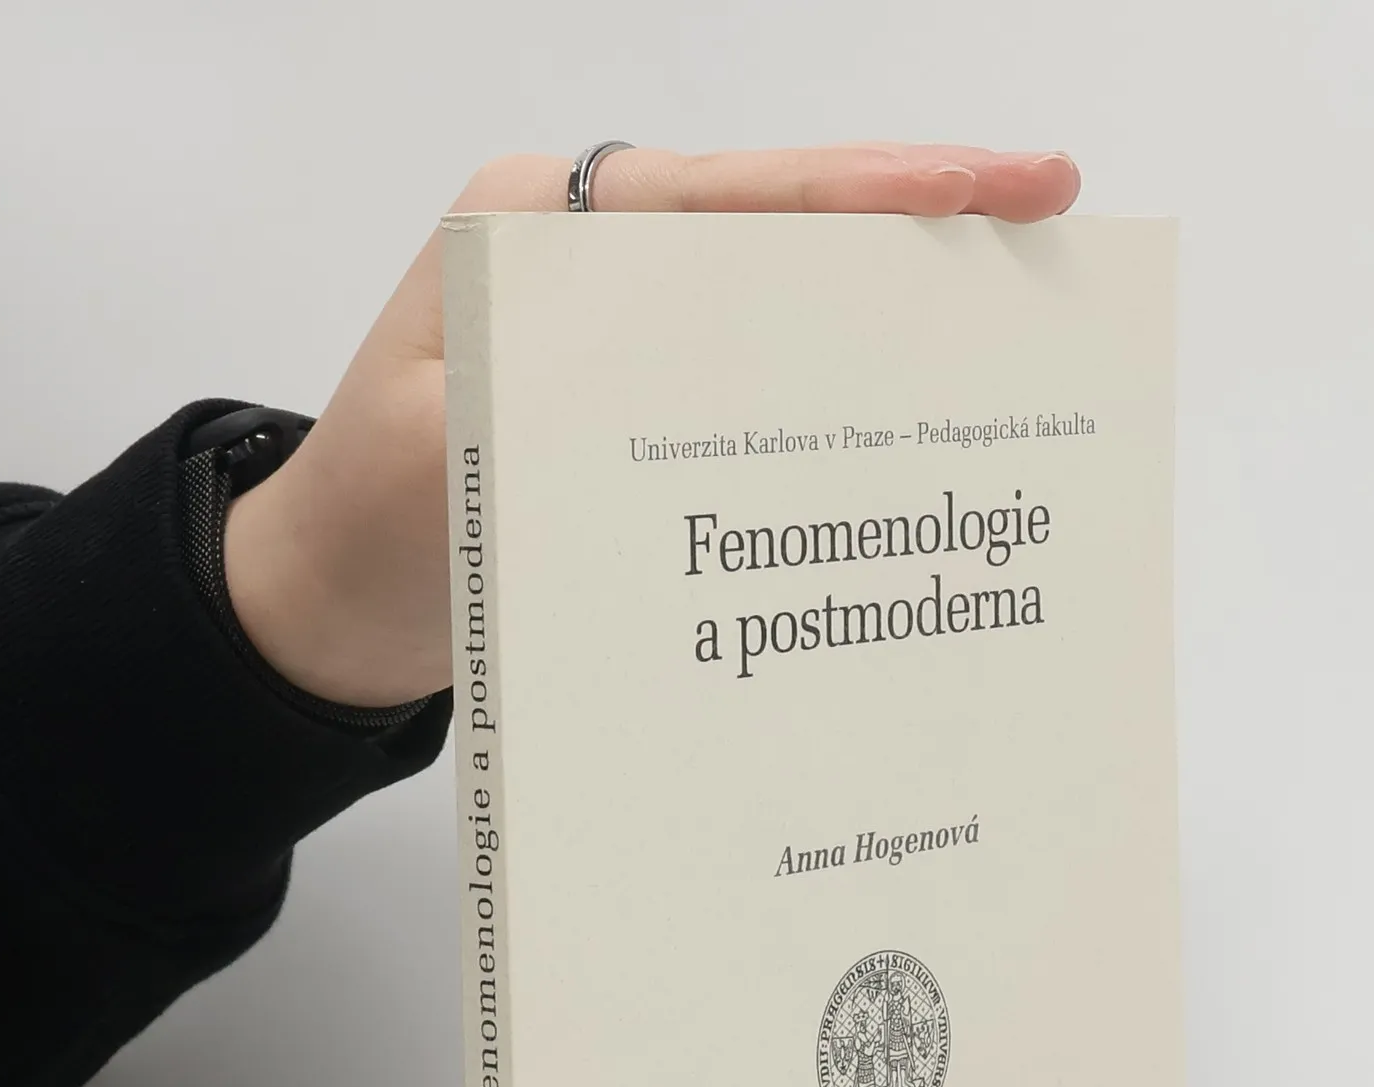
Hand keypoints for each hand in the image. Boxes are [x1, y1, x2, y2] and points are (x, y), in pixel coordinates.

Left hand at [221, 144, 1081, 709]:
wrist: (323, 615)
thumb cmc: (362, 531)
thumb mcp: (434, 456)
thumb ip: (551, 399)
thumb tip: (696, 377)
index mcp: (537, 232)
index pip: (736, 194)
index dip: (875, 190)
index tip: (1000, 185)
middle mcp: (592, 264)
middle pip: (782, 228)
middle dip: (917, 227)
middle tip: (1050, 220)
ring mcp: (621, 335)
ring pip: (782, 302)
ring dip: (891, 312)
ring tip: (1014, 322)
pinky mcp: (639, 409)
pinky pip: (755, 381)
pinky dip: (834, 394)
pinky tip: (912, 414)